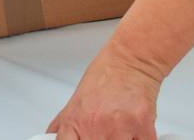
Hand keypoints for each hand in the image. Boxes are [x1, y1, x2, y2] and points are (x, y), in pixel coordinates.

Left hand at [47, 50, 161, 139]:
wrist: (129, 60)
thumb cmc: (104, 77)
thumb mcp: (74, 101)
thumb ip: (63, 125)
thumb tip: (51, 139)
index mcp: (75, 122)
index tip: (81, 139)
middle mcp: (95, 126)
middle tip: (103, 132)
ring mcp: (119, 127)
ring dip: (121, 139)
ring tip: (119, 130)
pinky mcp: (141, 125)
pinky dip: (139, 138)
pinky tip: (134, 130)